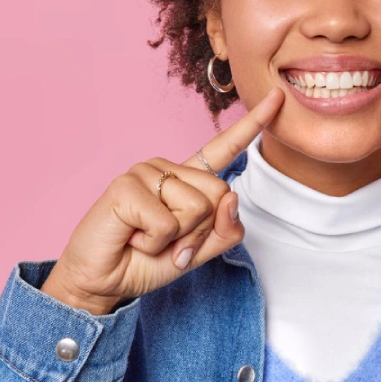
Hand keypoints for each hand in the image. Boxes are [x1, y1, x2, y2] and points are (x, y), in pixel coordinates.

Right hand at [41, 87, 284, 314]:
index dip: (252, 126)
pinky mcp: (126, 186)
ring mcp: (144, 172)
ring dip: (175, 239)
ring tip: (146, 239)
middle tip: (167, 242)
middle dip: (199, 231)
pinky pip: (167, 223)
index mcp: (187, 180)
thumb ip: (225, 231)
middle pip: (219, 195)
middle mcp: (167, 169)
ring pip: (196, 209)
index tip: (277, 99)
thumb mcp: (199, 252)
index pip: (223, 149)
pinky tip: (132, 238)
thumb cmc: (147, 262)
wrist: (103, 282)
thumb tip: (232, 197)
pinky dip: (155, 243)